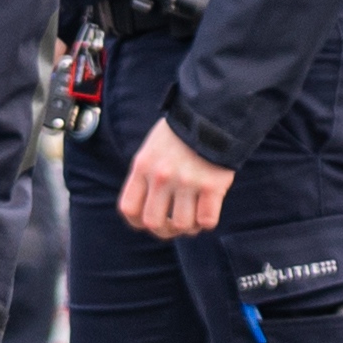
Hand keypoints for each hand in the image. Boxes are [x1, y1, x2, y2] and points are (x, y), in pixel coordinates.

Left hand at [118, 120, 234, 237]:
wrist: (213, 112)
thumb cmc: (182, 133)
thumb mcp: (152, 148)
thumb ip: (146, 175)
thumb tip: (147, 208)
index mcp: (143, 166)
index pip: (129, 209)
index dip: (138, 222)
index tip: (151, 221)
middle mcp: (161, 176)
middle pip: (153, 223)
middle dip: (165, 230)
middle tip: (175, 223)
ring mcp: (187, 181)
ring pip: (181, 225)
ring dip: (189, 226)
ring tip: (194, 215)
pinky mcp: (212, 186)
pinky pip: (207, 221)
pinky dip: (207, 221)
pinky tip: (209, 209)